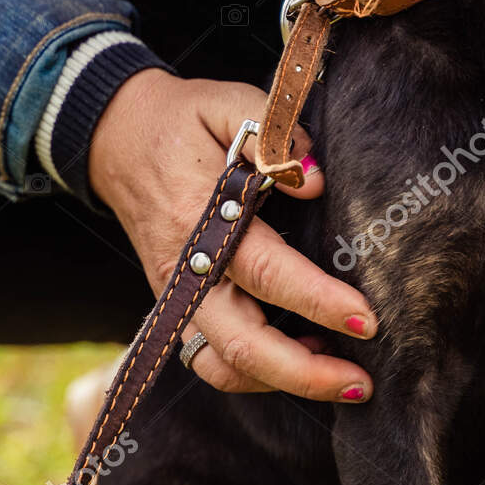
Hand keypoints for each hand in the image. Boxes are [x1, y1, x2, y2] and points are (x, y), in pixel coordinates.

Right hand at [89, 70, 375, 398]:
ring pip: (223, 366)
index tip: (367, 319)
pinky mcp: (178, 308)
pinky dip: (257, 373)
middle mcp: (184, 270)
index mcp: (199, 219)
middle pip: (241, 344)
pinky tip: (305, 355)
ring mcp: (176, 296)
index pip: (266, 272)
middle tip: (364, 382)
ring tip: (341, 378)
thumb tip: (314, 181)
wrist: (116, 136)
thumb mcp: (226, 102)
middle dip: (304, 373)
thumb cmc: (183, 120)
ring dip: (282, 382)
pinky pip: (212, 359)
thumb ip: (274, 135)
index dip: (318, 301)